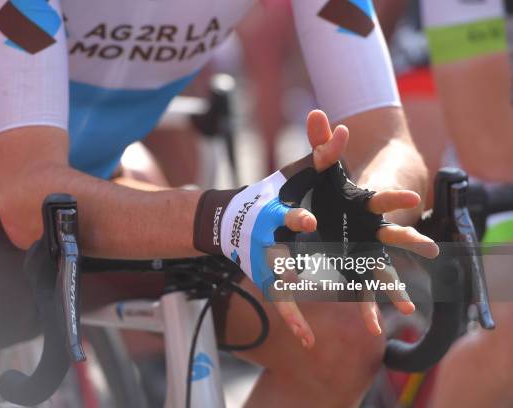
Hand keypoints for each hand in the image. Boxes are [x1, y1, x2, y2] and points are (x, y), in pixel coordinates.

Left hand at [273, 110, 438, 347]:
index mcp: (366, 204)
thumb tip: (316, 113)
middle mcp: (372, 229)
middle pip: (395, 235)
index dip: (396, 197)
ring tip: (407, 307)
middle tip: (428, 249)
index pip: (384, 198)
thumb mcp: (322, 167)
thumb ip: (320, 142)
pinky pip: (361, 289)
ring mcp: (364, 250)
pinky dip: (368, 307)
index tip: (411, 197)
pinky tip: (376, 329)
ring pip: (383, 269)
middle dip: (410, 241)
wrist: (332, 209)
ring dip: (395, 287)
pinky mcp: (352, 267)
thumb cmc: (333, 187)